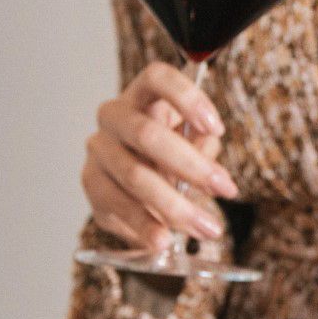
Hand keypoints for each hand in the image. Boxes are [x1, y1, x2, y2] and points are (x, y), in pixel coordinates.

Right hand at [81, 61, 237, 252]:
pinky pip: (117, 205)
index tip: (217, 128)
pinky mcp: (91, 183)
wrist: (136, 180)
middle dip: (192, 166)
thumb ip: (202, 147)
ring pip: (134, 176)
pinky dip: (144, 225)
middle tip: (226, 189)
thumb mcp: (194, 143)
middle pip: (147, 134)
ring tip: (207, 227)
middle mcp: (114, 116)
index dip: (187, 99)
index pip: (158, 78)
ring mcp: (98, 150)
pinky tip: (164, 240)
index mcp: (142, 95)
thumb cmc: (170, 151)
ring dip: (175, 205)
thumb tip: (208, 171)